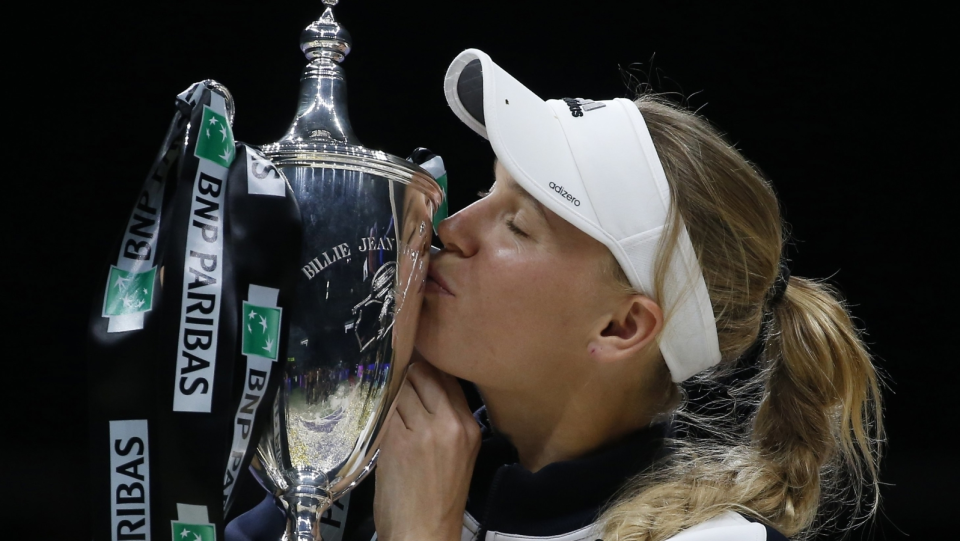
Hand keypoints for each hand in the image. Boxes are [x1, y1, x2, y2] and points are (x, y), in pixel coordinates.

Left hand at [373, 358, 481, 540]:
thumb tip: (421, 385)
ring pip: (402, 388)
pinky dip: (377, 408)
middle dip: (407, 373)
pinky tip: (372, 413)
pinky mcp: (397, 441)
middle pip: (425, 375)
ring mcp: (423, 431)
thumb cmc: (437, 498)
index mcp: (468, 425)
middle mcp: (450, 423)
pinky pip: (385, 409)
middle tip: (391, 374)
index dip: (428, 365)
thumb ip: (445, 418)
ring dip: (390, 390)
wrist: (424, 533)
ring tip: (380, 395)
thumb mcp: (457, 453)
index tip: (412, 362)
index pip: (448, 377)